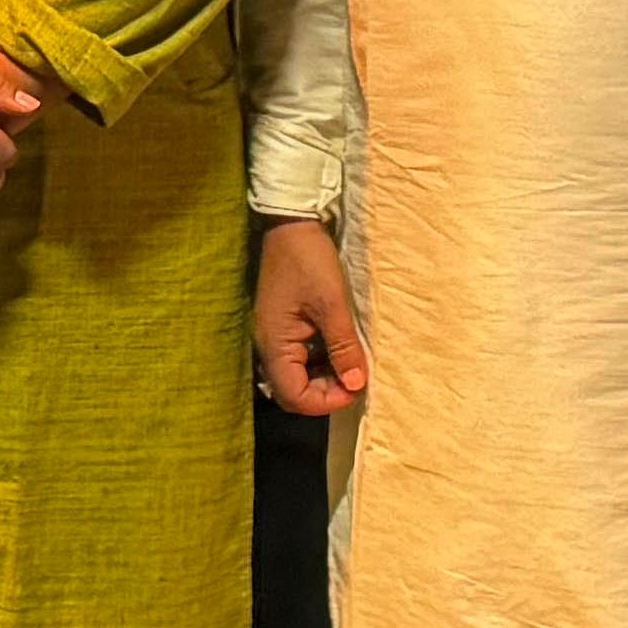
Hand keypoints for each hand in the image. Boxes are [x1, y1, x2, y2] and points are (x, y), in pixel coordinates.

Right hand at [253, 218, 369, 415]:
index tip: (357, 387)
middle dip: (326, 393)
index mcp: (275, 345)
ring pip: (297, 377)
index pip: (295, 396)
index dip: (327, 401)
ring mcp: (274, 338)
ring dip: (325, 377)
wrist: (291, 226)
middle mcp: (269, 347)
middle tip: (357, 378)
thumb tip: (358, 385)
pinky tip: (340, 349)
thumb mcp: (333, 305)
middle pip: (294, 392)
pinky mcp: (282, 328)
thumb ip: (343, 348)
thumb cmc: (310, 262)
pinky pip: (299, 359)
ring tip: (352, 363)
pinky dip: (320, 362)